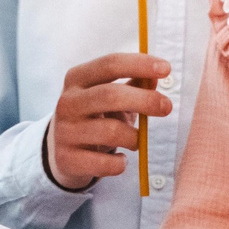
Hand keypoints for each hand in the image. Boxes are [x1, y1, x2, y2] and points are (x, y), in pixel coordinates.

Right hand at [46, 52, 172, 190]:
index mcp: (77, 78)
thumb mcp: (109, 96)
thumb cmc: (95, 117)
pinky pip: (105, 163)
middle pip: (110, 95)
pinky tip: (120, 160)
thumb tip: (157, 75)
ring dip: (134, 137)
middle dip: (144, 100)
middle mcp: (68, 102)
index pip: (110, 64)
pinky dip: (120, 163)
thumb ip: (133, 84)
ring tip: (137, 140)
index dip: (139, 64)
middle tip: (167, 106)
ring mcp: (65, 132)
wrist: (61, 152)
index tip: (167, 68)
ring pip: (111, 132)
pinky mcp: (68, 159)